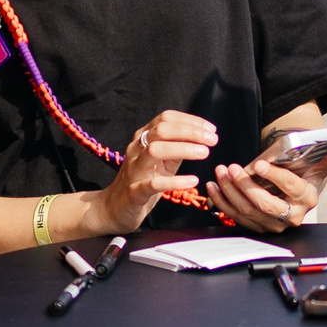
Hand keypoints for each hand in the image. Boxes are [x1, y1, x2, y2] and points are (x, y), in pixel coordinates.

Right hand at [83, 110, 216, 233]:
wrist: (114, 208)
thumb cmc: (142, 181)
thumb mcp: (162, 162)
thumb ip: (177, 148)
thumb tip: (202, 137)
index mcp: (143, 138)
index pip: (166, 119)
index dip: (191, 121)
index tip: (211, 130)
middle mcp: (136, 149)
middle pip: (162, 130)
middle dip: (190, 131)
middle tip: (212, 140)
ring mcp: (133, 169)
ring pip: (155, 150)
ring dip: (183, 149)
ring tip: (204, 153)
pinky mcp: (134, 191)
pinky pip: (153, 184)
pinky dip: (175, 181)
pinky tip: (192, 181)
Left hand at [206, 145, 326, 233]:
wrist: (297, 188)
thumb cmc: (304, 172)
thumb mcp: (317, 164)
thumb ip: (325, 158)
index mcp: (307, 197)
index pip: (291, 187)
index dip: (275, 176)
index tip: (259, 165)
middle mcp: (292, 215)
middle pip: (265, 204)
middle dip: (245, 186)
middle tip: (231, 168)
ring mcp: (274, 224)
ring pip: (248, 211)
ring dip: (230, 192)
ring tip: (220, 173)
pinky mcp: (259, 227)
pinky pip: (237, 217)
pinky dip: (223, 202)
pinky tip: (214, 187)